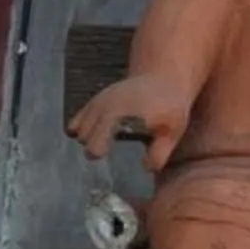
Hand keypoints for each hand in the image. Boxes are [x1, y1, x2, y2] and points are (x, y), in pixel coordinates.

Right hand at [69, 73, 194, 176]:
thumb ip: (159, 152)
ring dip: (88, 138)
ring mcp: (96, 102)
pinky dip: (83, 128)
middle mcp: (102, 107)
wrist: (163, 79)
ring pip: (77, 128)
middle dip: (93, 147)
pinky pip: (77, 119)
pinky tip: (99, 132)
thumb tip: (145, 169)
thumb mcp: (172, 132)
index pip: (94, 144)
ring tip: (106, 141)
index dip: (98, 154)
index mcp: (118, 116)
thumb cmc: (169, 108)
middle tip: (111, 151)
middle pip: (83, 138)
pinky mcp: (94, 100)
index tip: (108, 158)